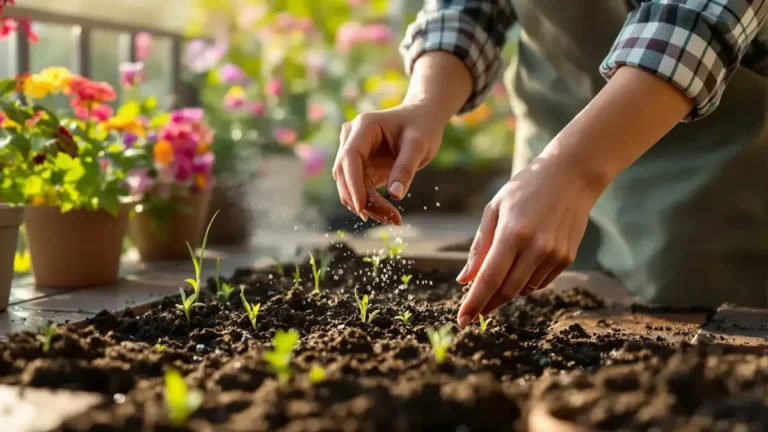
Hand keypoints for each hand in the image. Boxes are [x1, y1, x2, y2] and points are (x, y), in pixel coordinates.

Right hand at [333, 103, 445, 223]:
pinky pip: (359, 189)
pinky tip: (387, 214)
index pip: (349, 157)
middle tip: (390, 218)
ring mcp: (354, 153)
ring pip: (349, 186)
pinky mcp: (360, 167)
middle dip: (363, 200)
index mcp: (364, 126)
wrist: (423, 119)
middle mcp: (352, 139)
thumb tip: (395, 195)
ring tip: (392, 218)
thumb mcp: (419, 145)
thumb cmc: (422, 126)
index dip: (352, 183)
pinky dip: (370, 203)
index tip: (361, 207)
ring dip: (366, 205)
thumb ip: (405, 168)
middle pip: (345, 175)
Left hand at [455, 156, 603, 325]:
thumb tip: (465, 281)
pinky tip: (520, 267)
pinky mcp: (567, 258)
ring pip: (524, 289)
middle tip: (473, 308)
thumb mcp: (494, 210)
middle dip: (488, 303)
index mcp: (513, 233)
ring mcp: (555, 254)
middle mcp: (536, 247)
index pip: (490, 278)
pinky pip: (540, 282)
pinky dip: (525, 283)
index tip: (462, 321)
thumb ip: (479, 247)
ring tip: (497, 278)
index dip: (474, 302)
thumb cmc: (525, 189)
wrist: (571, 177)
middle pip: (507, 291)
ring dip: (506, 291)